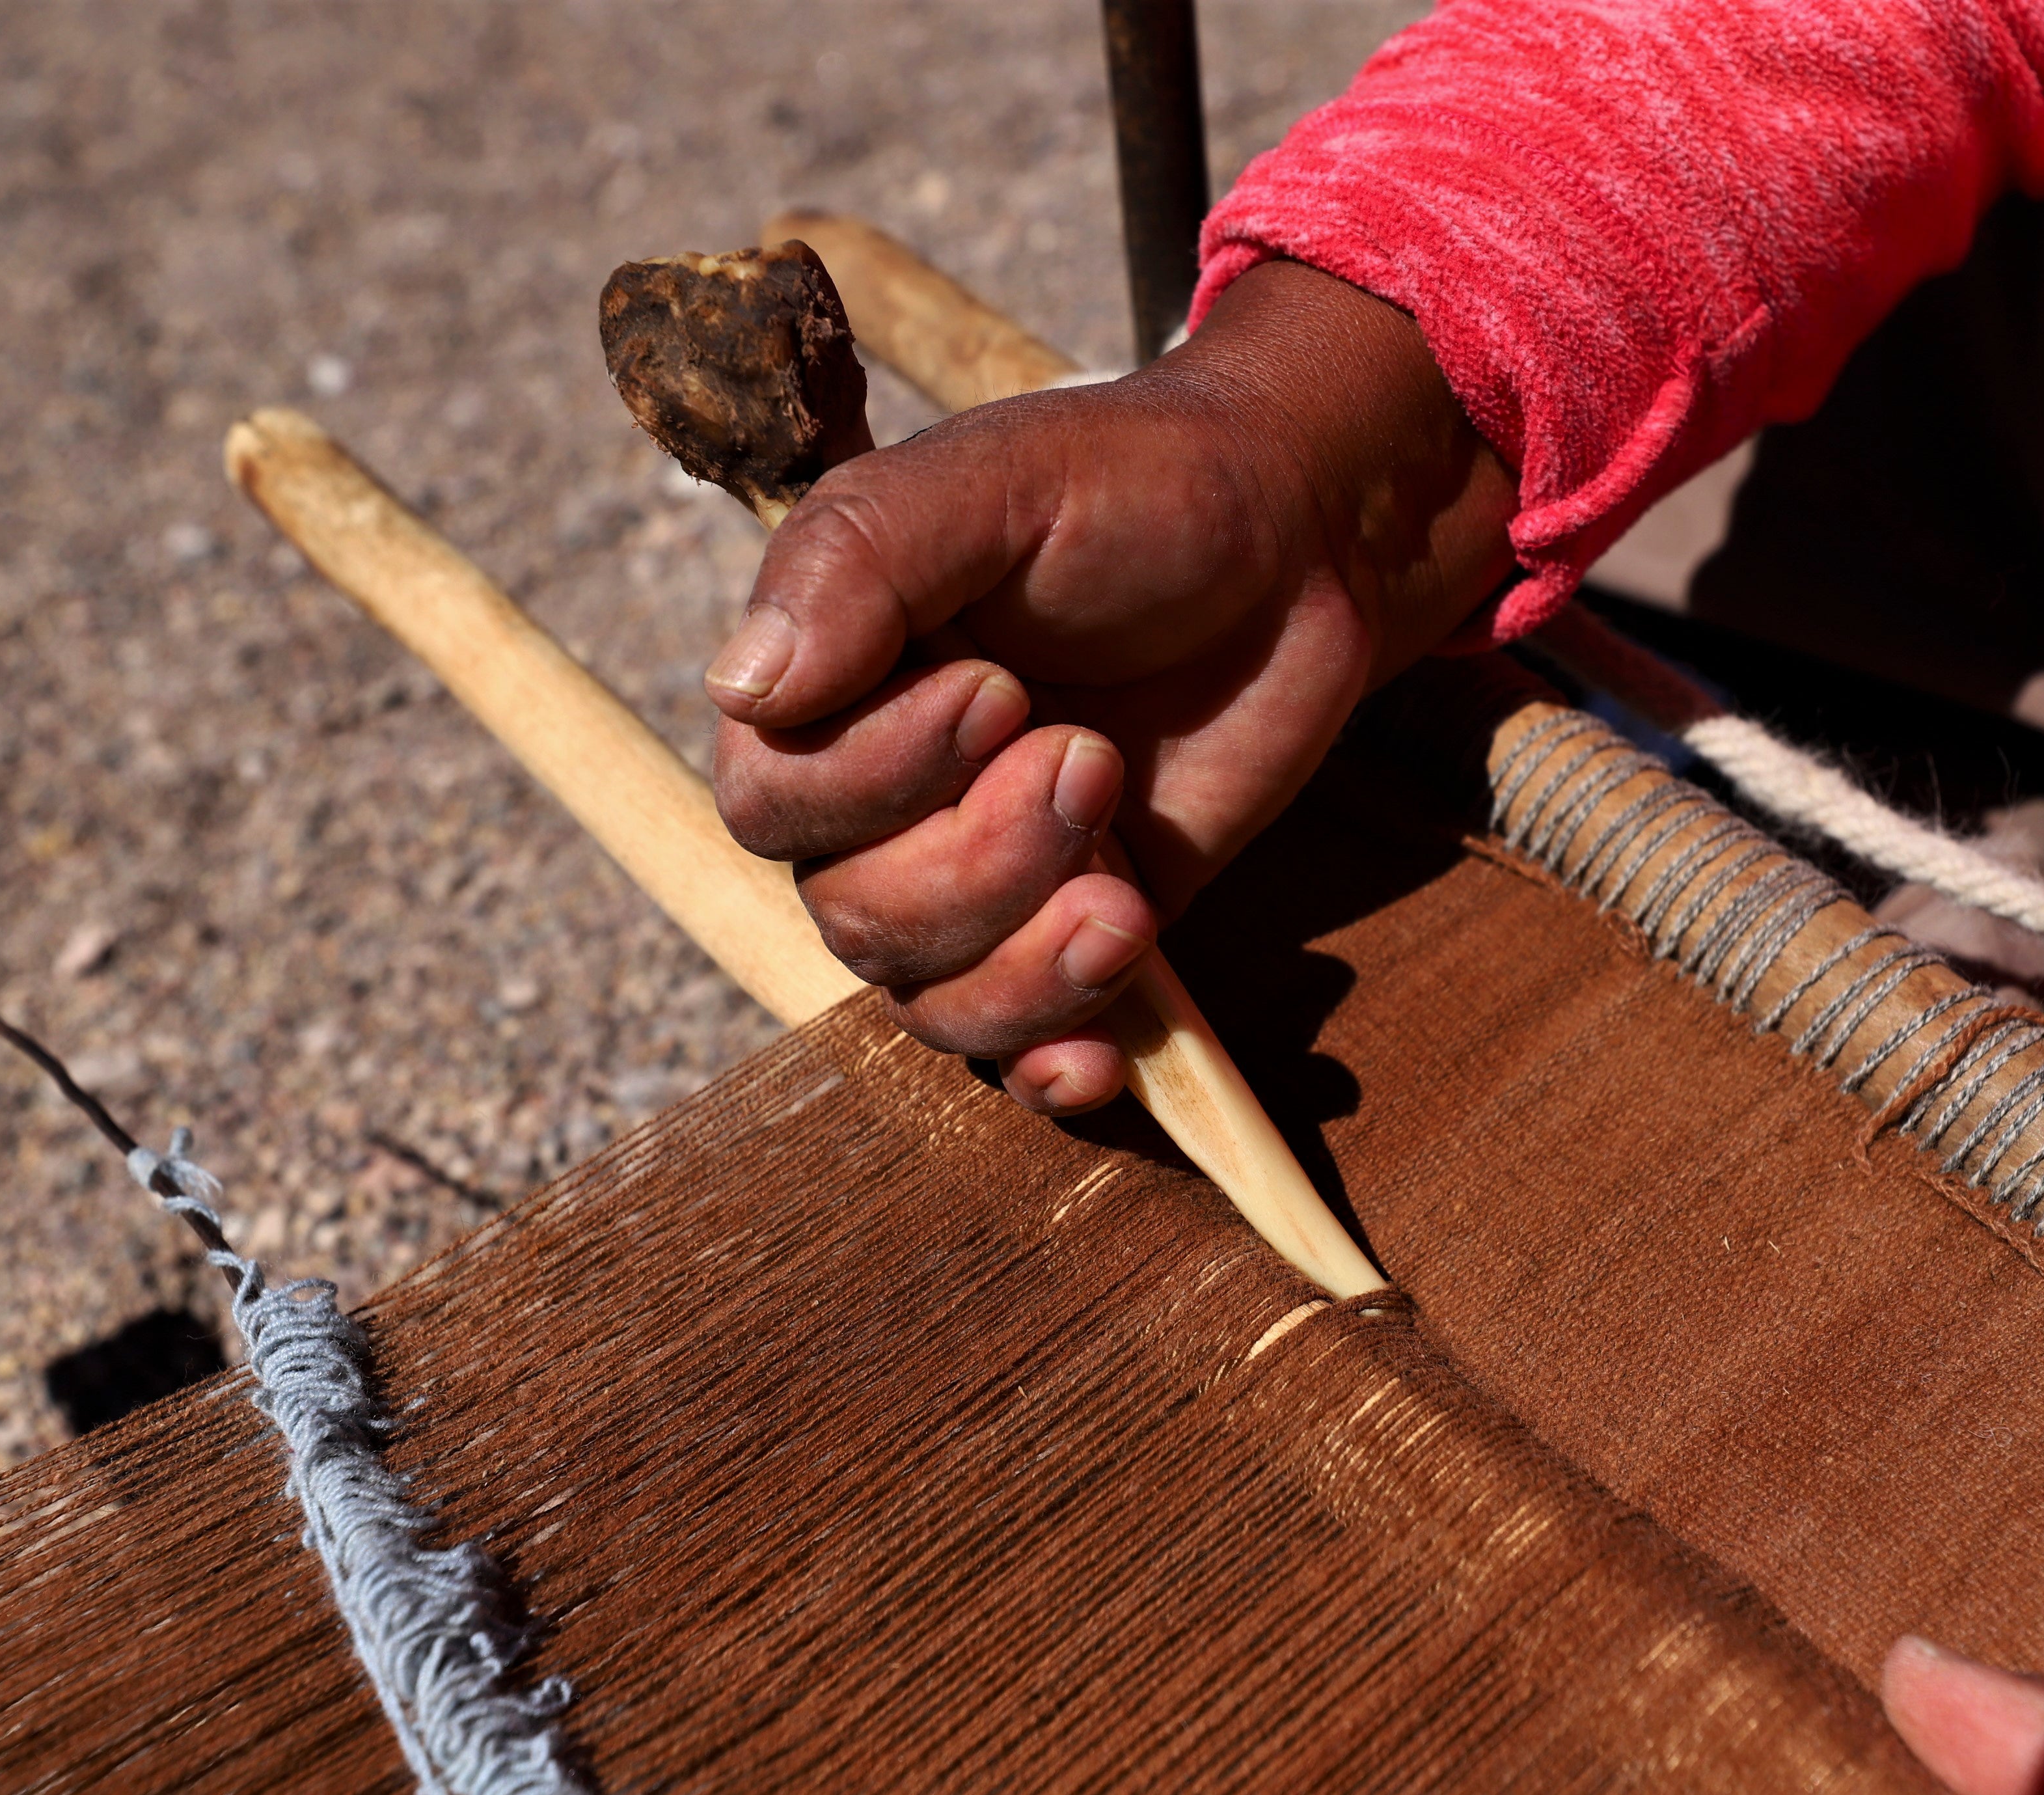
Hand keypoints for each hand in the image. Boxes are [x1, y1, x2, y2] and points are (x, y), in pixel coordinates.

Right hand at [704, 259, 1516, 1112]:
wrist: (1302, 539)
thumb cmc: (1135, 488)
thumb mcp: (993, 480)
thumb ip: (859, 560)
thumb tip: (741, 687)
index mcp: (834, 689)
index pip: (773, 802)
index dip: (874, 780)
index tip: (1002, 692)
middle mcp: (887, 800)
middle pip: (855, 917)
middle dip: (980, 861)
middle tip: (1093, 757)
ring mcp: (985, 878)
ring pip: (933, 997)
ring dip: (1028, 964)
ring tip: (1125, 892)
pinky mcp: (1081, 927)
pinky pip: (1023, 1048)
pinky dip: (1051, 1065)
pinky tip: (1100, 1058)